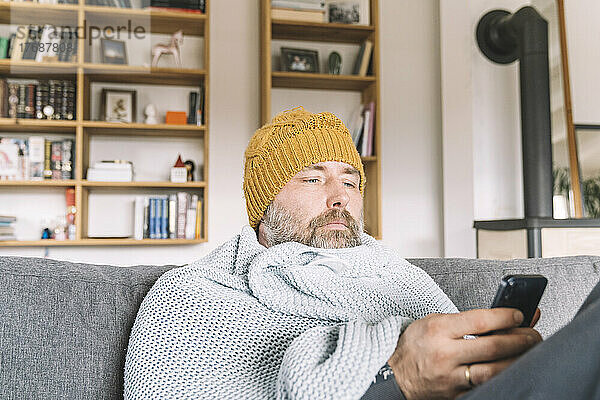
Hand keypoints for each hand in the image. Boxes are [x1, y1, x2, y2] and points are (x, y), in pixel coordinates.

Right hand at [387, 309, 541, 399]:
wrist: (394, 375)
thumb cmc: (415, 345)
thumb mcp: (435, 322)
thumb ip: (467, 320)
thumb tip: (503, 316)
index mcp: (438, 330)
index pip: (481, 321)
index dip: (506, 317)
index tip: (520, 315)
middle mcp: (444, 354)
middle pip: (494, 346)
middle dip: (522, 339)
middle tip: (534, 335)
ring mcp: (450, 378)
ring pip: (495, 371)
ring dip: (519, 360)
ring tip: (529, 352)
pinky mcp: (455, 395)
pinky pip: (486, 387)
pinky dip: (502, 378)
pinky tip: (511, 370)